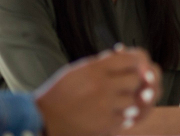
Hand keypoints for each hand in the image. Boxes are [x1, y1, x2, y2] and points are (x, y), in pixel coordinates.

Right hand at [34, 47, 160, 135]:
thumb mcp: (78, 70)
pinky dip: (121, 116)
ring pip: (132, 99)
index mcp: (96, 69)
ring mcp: (105, 106)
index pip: (131, 58)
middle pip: (136, 79)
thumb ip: (102, 63)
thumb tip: (125, 55)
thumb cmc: (60, 92)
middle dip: (131, 82)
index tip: (133, 67)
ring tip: (112, 102)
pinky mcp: (105, 124)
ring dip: (126, 101)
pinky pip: (125, 117)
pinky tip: (109, 114)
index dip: (136, 62)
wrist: (43, 120)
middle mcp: (102, 85)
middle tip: (122, 86)